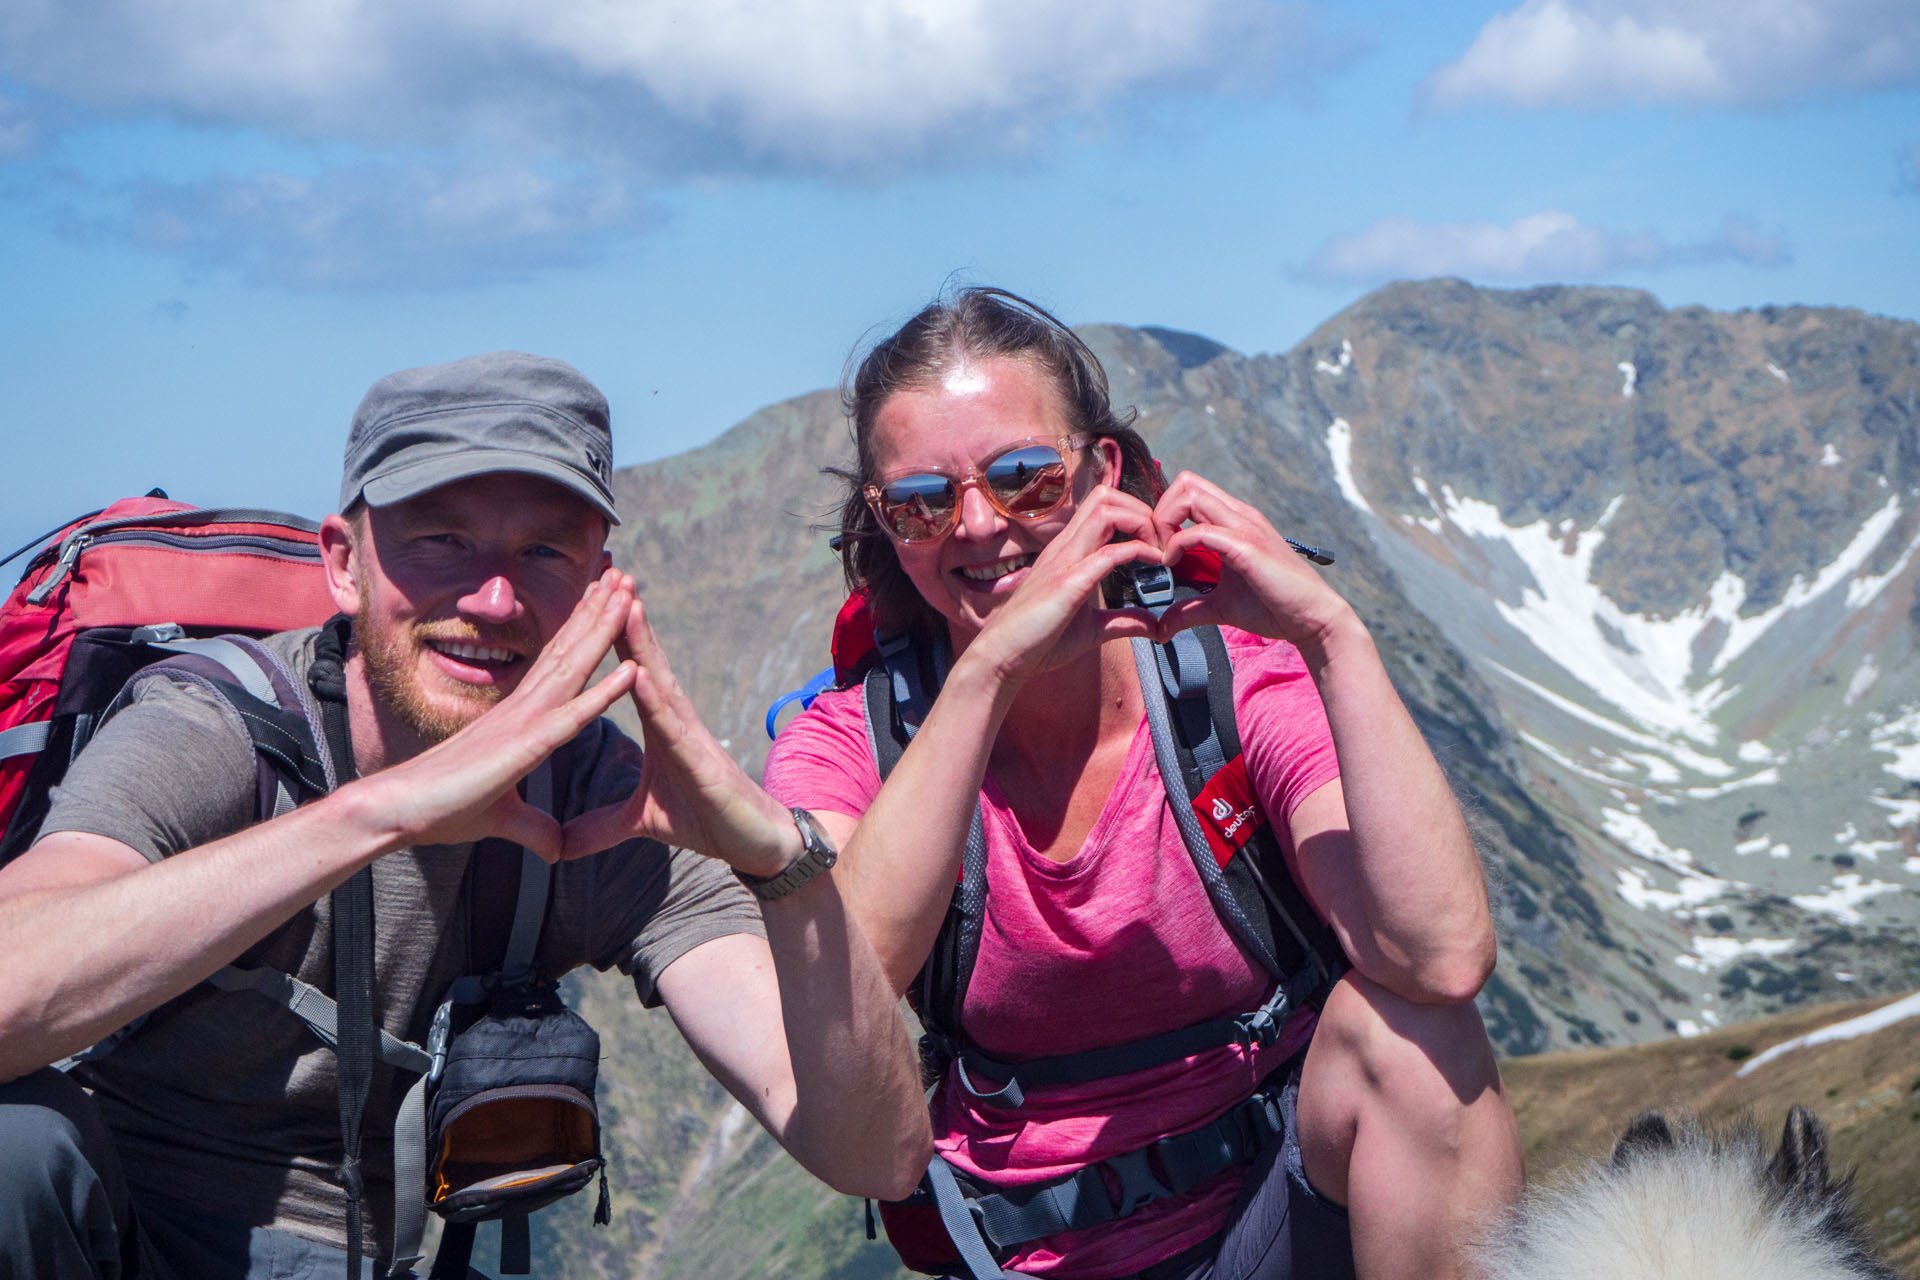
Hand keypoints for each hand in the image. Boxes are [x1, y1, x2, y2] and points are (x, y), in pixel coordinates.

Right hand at [354, 570, 638, 857]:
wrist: (395, 815)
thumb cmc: (441, 811)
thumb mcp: (502, 820)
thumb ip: (533, 827)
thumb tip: (556, 847)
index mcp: (520, 719)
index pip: (560, 666)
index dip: (586, 633)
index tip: (610, 603)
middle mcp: (523, 710)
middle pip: (569, 651)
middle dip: (599, 612)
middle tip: (626, 575)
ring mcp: (522, 724)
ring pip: (574, 668)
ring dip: (605, 630)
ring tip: (629, 593)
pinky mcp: (522, 748)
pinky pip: (572, 716)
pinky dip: (603, 693)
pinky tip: (631, 671)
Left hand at [558, 595, 798, 874]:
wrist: (752, 843)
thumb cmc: (703, 821)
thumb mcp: (639, 823)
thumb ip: (599, 827)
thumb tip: (561, 843)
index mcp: (658, 724)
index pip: (627, 670)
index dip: (607, 634)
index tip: (584, 598)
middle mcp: (674, 718)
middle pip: (643, 659)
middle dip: (624, 617)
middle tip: (605, 573)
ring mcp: (690, 735)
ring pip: (660, 679)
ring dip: (642, 642)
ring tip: (623, 602)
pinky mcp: (702, 760)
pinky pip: (673, 725)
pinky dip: (655, 698)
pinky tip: (638, 673)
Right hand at [960, 484, 1165, 685]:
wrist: (1002, 658)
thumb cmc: (1038, 642)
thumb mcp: (1093, 629)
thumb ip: (1123, 620)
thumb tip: (1155, 625)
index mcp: (1069, 550)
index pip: (1103, 506)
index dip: (1136, 515)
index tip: (1157, 543)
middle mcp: (1065, 546)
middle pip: (1106, 496)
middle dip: (1141, 509)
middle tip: (1161, 541)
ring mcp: (1064, 560)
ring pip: (1106, 510)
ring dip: (1141, 522)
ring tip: (1158, 549)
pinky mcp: (1068, 582)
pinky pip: (1108, 552)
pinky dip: (1138, 551)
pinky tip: (1154, 565)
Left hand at [1151, 471, 1352, 650]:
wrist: (1312, 618)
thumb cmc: (1272, 607)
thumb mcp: (1220, 606)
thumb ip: (1189, 610)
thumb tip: (1161, 627)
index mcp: (1234, 521)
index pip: (1189, 491)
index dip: (1164, 514)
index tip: (1157, 549)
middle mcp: (1239, 515)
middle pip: (1186, 482)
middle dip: (1160, 511)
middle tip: (1156, 547)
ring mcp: (1244, 527)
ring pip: (1190, 494)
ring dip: (1165, 522)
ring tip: (1165, 556)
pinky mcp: (1247, 546)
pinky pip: (1201, 531)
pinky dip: (1177, 544)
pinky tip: (1173, 566)